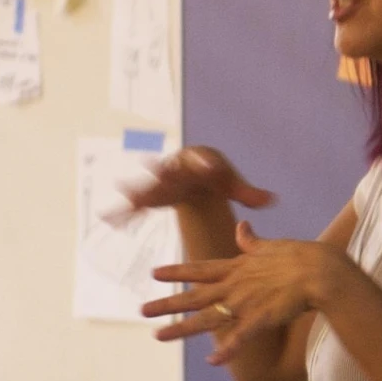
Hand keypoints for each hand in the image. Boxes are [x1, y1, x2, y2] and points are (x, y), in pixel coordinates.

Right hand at [122, 145, 274, 216]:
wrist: (196, 173)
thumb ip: (250, 193)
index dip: (206, 162)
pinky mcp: (153, 197)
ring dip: (136, 191)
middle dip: (161, 170)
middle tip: (152, 165)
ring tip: (123, 195)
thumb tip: (273, 201)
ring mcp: (161, 183)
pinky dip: (123, 212)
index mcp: (198, 162)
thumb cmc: (217, 175)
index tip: (209, 164)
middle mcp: (176, 169)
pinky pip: (136, 206)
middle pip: (169, 170)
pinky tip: (108, 220)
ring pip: (148, 187)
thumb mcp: (232, 183)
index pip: (204, 160)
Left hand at [143, 221, 344, 365]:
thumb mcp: (273, 245)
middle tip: (142, 310)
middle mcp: (236, 286)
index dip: (177, 271)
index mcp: (238, 267)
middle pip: (195, 296)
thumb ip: (253, 241)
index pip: (200, 269)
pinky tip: (212, 361)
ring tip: (158, 336)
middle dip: (167, 304)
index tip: (154, 273)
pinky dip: (227, 350)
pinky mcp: (262, 318)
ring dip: (181, 329)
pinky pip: (240, 338)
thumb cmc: (303, 256)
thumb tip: (242, 226)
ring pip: (207, 318)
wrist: (323, 272)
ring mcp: (246, 303)